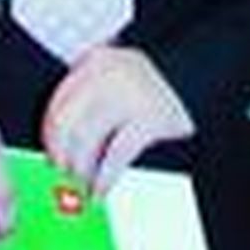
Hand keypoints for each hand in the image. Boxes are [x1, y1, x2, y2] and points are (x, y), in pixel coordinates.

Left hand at [41, 46, 194, 197]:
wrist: (200, 79)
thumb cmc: (156, 90)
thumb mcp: (119, 80)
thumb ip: (90, 99)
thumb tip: (60, 143)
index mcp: (97, 60)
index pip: (58, 101)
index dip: (50, 135)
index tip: (50, 155)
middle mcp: (109, 72)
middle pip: (66, 121)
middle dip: (60, 153)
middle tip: (64, 173)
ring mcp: (130, 93)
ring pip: (86, 139)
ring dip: (81, 169)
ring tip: (84, 182)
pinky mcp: (150, 119)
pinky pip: (115, 156)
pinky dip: (104, 178)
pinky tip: (101, 189)